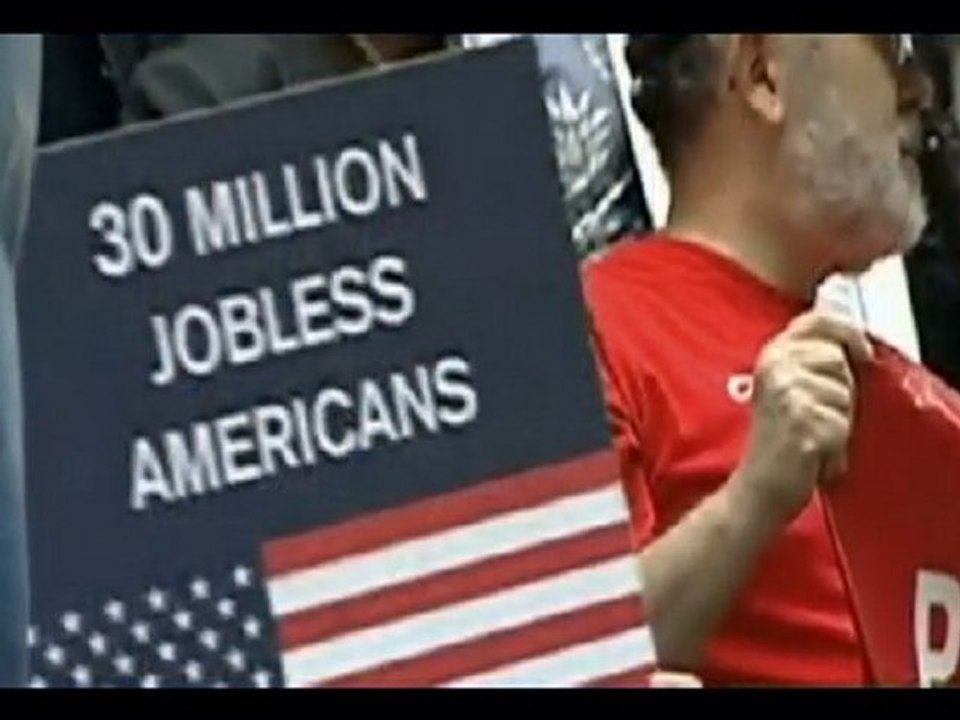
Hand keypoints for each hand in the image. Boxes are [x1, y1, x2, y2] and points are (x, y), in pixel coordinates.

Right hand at [731, 311, 873, 525]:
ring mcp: (788, 392)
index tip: (861, 352)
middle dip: (840, 390)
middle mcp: (775, 367)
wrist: (759, 486)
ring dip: (839, 421)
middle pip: (838, 359)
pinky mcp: (803, 420)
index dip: (846, 332)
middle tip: (815, 417)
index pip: (815, 320)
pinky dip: (836, 447)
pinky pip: (842, 426)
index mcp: (771, 355)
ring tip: (812, 436)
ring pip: (845, 394)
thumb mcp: (787, 389)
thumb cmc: (778, 442)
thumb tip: (852, 343)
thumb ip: (810, 362)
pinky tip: (813, 454)